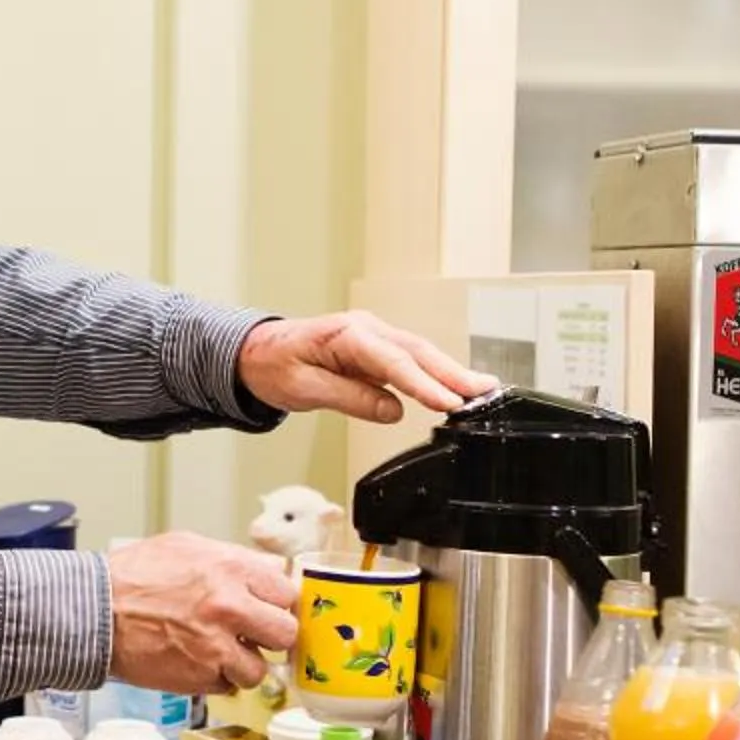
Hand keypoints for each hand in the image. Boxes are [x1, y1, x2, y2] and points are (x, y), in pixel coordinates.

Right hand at [109, 533, 295, 696]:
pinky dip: (216, 679)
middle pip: (285, 633)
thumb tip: (266, 569)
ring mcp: (216, 647)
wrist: (94, 611)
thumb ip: (231, 558)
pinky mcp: (199, 677)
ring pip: (259, 670)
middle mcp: (230, 608)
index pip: (286, 592)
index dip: (276, 602)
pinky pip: (227, 687)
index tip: (268, 608)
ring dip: (243, 665)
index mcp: (231, 569)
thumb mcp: (186, 546)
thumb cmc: (133, 577)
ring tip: (222, 653)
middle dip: (270, 636)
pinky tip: (198, 663)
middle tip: (254, 634)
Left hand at [236, 312, 494, 424]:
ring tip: (481, 390)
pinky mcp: (374, 348)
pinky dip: (434, 372)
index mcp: (346, 336)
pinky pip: (410, 359)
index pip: (394, 361)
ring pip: (419, 353)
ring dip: (450, 372)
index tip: (448, 402)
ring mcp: (372, 336)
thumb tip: (392, 410)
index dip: (424, 384)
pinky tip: (453, 386)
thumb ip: (350, 398)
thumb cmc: (274, 367)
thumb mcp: (303, 390)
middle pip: (417, 351)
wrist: (256, 353)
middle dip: (452, 373)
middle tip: (483, 393)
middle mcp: (365, 329)